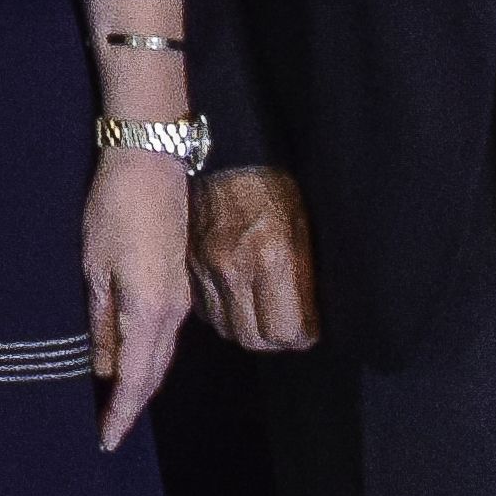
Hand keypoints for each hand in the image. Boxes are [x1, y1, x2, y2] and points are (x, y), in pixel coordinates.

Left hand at [88, 147, 196, 446]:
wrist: (150, 163)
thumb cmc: (114, 209)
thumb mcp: (93, 267)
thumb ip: (99, 322)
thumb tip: (99, 367)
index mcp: (149, 311)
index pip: (135, 379)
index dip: (120, 413)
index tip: (105, 441)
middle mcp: (172, 312)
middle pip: (153, 375)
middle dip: (130, 407)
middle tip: (106, 433)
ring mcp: (178, 299)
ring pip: (160, 357)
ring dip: (139, 384)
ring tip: (113, 407)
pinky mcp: (176, 285)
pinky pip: (163, 336)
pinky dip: (146, 359)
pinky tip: (128, 363)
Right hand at [191, 165, 319, 352]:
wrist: (225, 156)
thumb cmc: (274, 187)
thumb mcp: (303, 227)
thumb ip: (304, 277)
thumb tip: (308, 320)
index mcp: (272, 257)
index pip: (286, 331)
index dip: (301, 335)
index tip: (307, 329)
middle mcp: (235, 269)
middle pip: (254, 339)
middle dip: (273, 339)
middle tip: (284, 324)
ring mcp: (206, 269)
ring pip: (226, 329)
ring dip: (245, 327)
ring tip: (259, 312)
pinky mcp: (187, 266)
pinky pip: (205, 310)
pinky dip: (221, 311)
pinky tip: (233, 296)